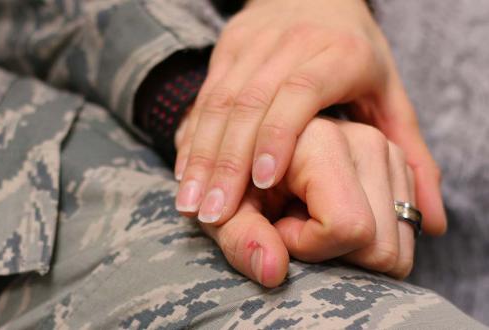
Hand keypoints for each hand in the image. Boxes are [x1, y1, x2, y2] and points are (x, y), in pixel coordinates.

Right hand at [174, 0, 444, 235]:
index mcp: (338, 52)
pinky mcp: (227, 48)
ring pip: (218, 101)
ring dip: (201, 156)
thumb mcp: (390, 96)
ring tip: (191, 205)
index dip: (278, 136)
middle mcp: (290, 43)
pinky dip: (192, 138)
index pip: (298, 91)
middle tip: (213, 215)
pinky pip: (204, 96)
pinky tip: (185, 174)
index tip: (262, 184)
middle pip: (249, 102)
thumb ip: (408, 154)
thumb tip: (432, 220)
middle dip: (227, 162)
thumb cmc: (355, 54)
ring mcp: (252, 43)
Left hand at [199, 117, 417, 286]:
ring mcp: (389, 154)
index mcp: (322, 138)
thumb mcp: (227, 214)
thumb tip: (273, 270)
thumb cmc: (239, 189)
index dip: (307, 245)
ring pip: (397, 246)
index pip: (347, 226)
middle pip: (379, 244)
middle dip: (334, 253)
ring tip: (312, 218)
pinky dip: (369, 239)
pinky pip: (404, 235)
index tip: (277, 225)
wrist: (258, 163)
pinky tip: (333, 215)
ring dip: (352, 248)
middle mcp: (366, 139)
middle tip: (295, 225)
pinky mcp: (398, 170)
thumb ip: (242, 239)